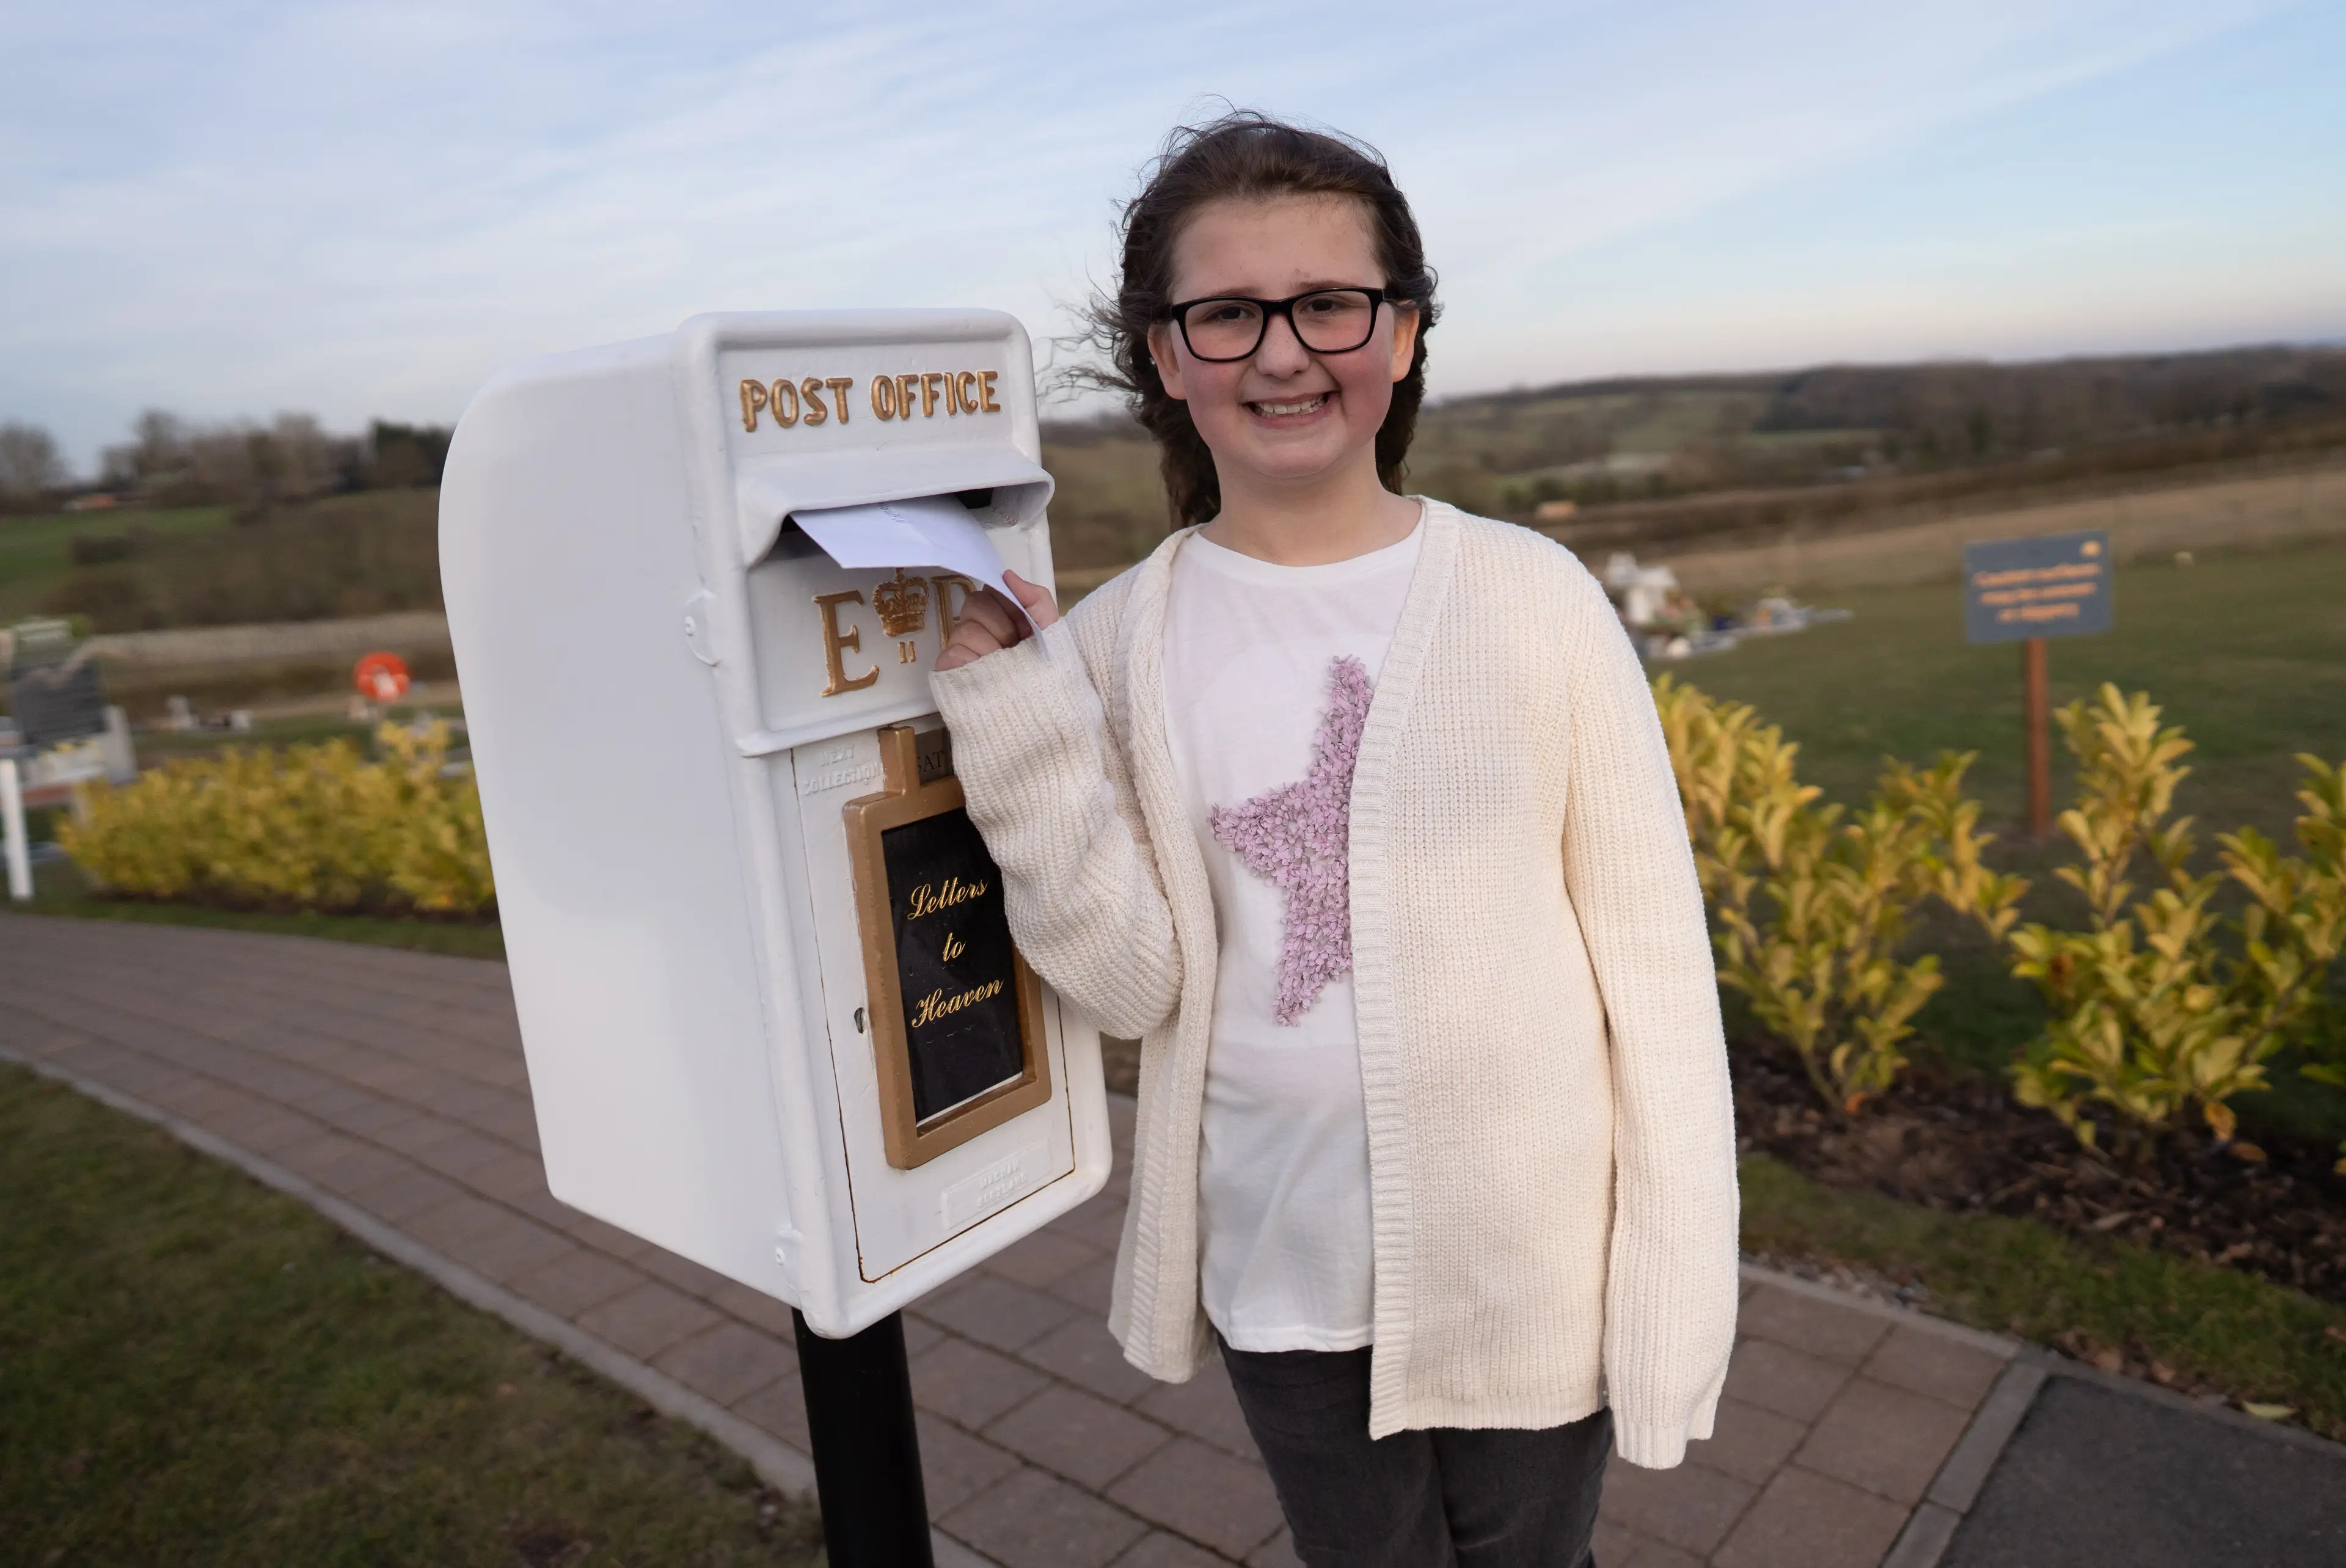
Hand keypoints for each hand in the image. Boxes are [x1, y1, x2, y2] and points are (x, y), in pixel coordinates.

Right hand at [936, 570, 1058, 670]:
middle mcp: (977, 627)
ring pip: (966, 630)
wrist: (1043, 703)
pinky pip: (954, 652)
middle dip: (1002, 626)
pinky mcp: (949, 667)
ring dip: (992, 649)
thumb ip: (1035, 597)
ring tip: (1005, 666)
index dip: (1008, 605)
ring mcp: (961, 647)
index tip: (1024, 625)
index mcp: (999, 615)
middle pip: (974, 604)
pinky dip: (975, 663)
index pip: (989, 590)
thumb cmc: (1045, 665)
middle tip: (1015, 647)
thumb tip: (1007, 575)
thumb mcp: (1049, 628)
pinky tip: (988, 674)